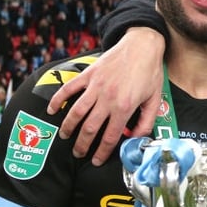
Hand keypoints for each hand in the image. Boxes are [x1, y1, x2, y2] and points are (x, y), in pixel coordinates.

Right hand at [46, 27, 165, 163]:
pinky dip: (58, 100)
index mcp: (125, 107)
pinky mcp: (88, 75)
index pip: (109, 137)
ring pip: (76, 112)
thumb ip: (146, 122)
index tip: (96, 161)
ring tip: (65, 137)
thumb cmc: (150, 72)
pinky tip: (52, 110)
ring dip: (68, 127)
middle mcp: (107, 99)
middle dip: (82, 145)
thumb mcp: (155, 99)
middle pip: (89, 129)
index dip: (102, 153)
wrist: (142, 45)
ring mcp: (95, 86)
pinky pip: (69, 89)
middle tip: (79, 153)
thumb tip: (136, 138)